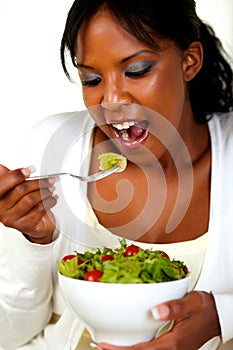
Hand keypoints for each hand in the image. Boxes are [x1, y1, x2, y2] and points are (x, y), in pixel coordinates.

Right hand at [0, 164, 57, 243]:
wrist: (34, 225)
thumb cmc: (23, 205)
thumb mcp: (14, 190)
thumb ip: (8, 178)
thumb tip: (1, 168)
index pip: (2, 184)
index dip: (16, 175)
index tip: (30, 169)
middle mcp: (1, 210)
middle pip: (20, 190)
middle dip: (38, 182)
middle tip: (48, 180)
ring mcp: (11, 219)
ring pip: (31, 200)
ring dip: (44, 192)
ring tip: (51, 189)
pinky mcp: (24, 226)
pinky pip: (39, 210)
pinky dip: (49, 202)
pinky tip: (52, 198)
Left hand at [97, 291, 219, 349]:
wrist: (218, 315)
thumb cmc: (206, 309)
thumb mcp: (192, 302)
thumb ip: (174, 307)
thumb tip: (156, 310)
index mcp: (173, 342)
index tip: (103, 345)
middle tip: (100, 346)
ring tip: (109, 346)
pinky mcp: (172, 348)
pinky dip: (137, 349)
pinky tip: (129, 344)